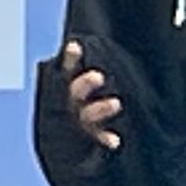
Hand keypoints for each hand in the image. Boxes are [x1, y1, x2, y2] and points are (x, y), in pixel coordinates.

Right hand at [62, 37, 122, 153]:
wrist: (77, 133)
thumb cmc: (89, 94)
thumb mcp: (88, 77)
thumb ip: (91, 63)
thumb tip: (88, 44)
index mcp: (70, 83)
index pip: (68, 68)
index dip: (70, 58)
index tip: (74, 46)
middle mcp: (72, 101)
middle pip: (75, 91)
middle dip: (85, 83)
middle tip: (98, 76)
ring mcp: (80, 118)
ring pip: (86, 114)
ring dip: (100, 109)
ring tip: (116, 103)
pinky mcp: (92, 134)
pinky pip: (97, 137)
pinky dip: (105, 138)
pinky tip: (114, 142)